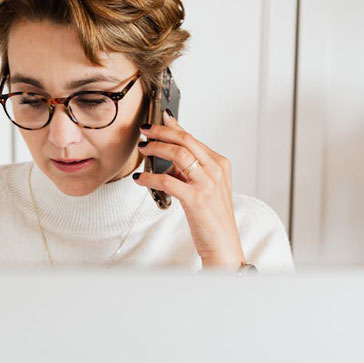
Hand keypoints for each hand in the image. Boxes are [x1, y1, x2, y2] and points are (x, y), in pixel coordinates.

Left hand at [133, 110, 245, 269]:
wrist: (223, 244)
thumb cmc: (212, 216)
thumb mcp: (206, 185)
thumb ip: (189, 168)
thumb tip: (166, 153)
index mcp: (219, 164)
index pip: (192, 138)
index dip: (173, 127)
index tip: (158, 119)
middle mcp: (215, 170)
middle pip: (185, 140)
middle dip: (161, 132)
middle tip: (145, 131)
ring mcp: (207, 184)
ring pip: (177, 154)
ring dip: (155, 149)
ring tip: (142, 150)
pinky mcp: (196, 199)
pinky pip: (167, 181)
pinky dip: (149, 177)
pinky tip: (140, 178)